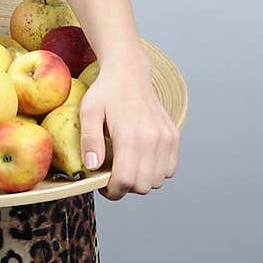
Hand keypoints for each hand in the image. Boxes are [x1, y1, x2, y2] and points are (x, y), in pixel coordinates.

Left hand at [79, 56, 179, 199]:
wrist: (129, 72)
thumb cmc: (106, 92)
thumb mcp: (89, 111)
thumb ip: (90, 140)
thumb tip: (92, 167)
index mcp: (130, 134)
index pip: (126, 180)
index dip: (112, 190)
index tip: (103, 185)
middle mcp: (153, 138)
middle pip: (142, 186)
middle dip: (126, 187)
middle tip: (113, 173)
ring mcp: (166, 138)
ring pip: (157, 181)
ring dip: (142, 180)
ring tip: (127, 164)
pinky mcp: (174, 136)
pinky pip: (169, 170)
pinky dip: (157, 171)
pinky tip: (142, 158)